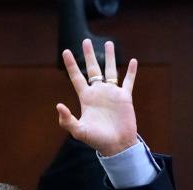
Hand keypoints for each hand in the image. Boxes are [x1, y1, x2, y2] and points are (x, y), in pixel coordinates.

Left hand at [57, 39, 137, 156]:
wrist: (116, 145)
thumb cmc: (97, 140)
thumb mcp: (79, 131)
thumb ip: (67, 120)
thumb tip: (58, 105)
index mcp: (86, 98)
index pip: (76, 77)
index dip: (71, 65)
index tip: (65, 51)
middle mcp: (98, 93)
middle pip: (93, 69)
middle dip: (89, 55)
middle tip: (86, 41)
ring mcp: (112, 94)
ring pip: (111, 71)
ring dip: (110, 57)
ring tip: (109, 43)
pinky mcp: (125, 97)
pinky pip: (128, 82)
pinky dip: (131, 72)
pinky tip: (133, 61)